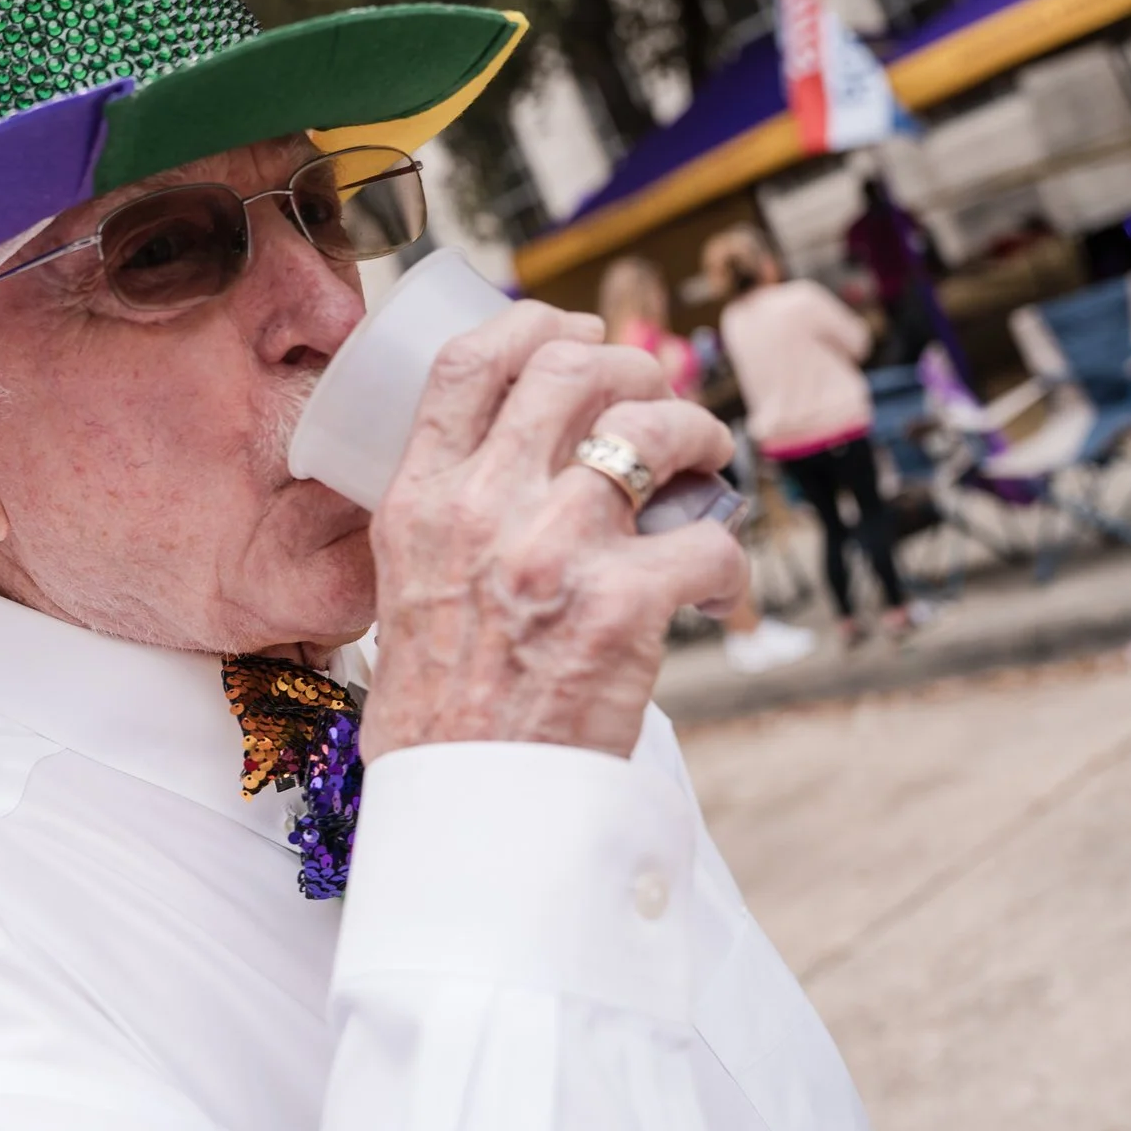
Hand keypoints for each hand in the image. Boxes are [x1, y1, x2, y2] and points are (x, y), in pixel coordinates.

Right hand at [362, 303, 746, 761]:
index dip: (533, 322)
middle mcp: (481, 510)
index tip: (575, 328)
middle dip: (632, 364)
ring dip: (697, 432)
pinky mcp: (623, 605)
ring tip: (707, 459)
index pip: (467, 363)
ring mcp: (553, 552)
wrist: (468, 807)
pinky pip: (710, 539)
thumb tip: (517, 464)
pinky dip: (727, 556)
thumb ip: (447, 520)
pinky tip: (713, 583)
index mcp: (418, 502)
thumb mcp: (403, 589)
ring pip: (652, 429)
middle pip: (570, 368)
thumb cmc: (438, 710)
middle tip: (656, 394)